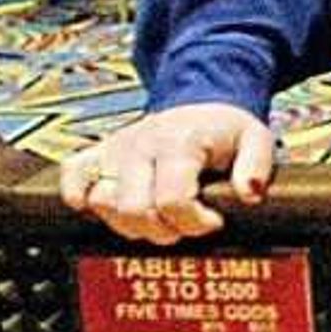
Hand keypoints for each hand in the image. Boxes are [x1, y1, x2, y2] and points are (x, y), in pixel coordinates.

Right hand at [60, 104, 275, 243]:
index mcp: (178, 143)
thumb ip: (257, 167)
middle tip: (186, 224)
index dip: (194, 222)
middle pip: (135, 209)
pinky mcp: (99, 153)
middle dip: (165, 230)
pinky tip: (98, 208)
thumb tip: (248, 194)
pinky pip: (73, 174)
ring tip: (158, 219)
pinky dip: (78, 195)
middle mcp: (140, 145)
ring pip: (104, 202)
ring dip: (131, 224)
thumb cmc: (225, 128)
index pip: (172, 200)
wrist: (201, 101)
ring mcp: (116, 149)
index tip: (213, 221)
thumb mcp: (256, 140)